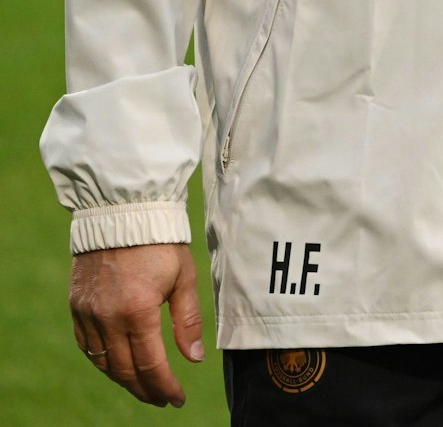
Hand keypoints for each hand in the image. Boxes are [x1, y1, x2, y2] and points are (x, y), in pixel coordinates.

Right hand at [69, 242, 204, 407]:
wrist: (121, 215)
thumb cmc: (160, 243)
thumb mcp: (184, 277)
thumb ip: (188, 320)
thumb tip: (194, 358)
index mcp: (138, 311)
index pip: (151, 365)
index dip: (165, 387)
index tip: (177, 399)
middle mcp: (108, 318)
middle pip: (125, 370)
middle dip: (145, 390)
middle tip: (161, 399)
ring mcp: (88, 314)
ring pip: (103, 362)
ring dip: (124, 379)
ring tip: (144, 386)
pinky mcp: (76, 307)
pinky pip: (86, 346)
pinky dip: (103, 361)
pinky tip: (118, 365)